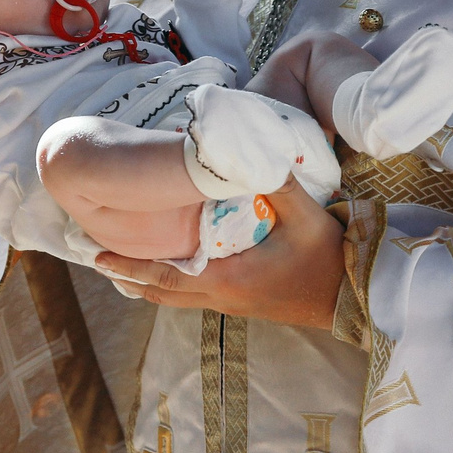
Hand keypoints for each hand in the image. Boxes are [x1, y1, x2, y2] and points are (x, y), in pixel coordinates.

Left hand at [95, 180, 345, 329]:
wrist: (355, 297)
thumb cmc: (327, 257)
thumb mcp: (303, 214)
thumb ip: (275, 181)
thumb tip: (253, 147)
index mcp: (227, 278)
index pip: (165, 275)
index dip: (129, 265)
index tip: (97, 254)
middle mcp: (222, 297)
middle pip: (162, 293)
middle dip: (128, 276)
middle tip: (97, 259)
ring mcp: (232, 305)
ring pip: (177, 299)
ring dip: (148, 283)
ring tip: (122, 267)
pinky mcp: (244, 305)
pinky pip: (195, 297)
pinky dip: (172, 285)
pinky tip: (170, 269)